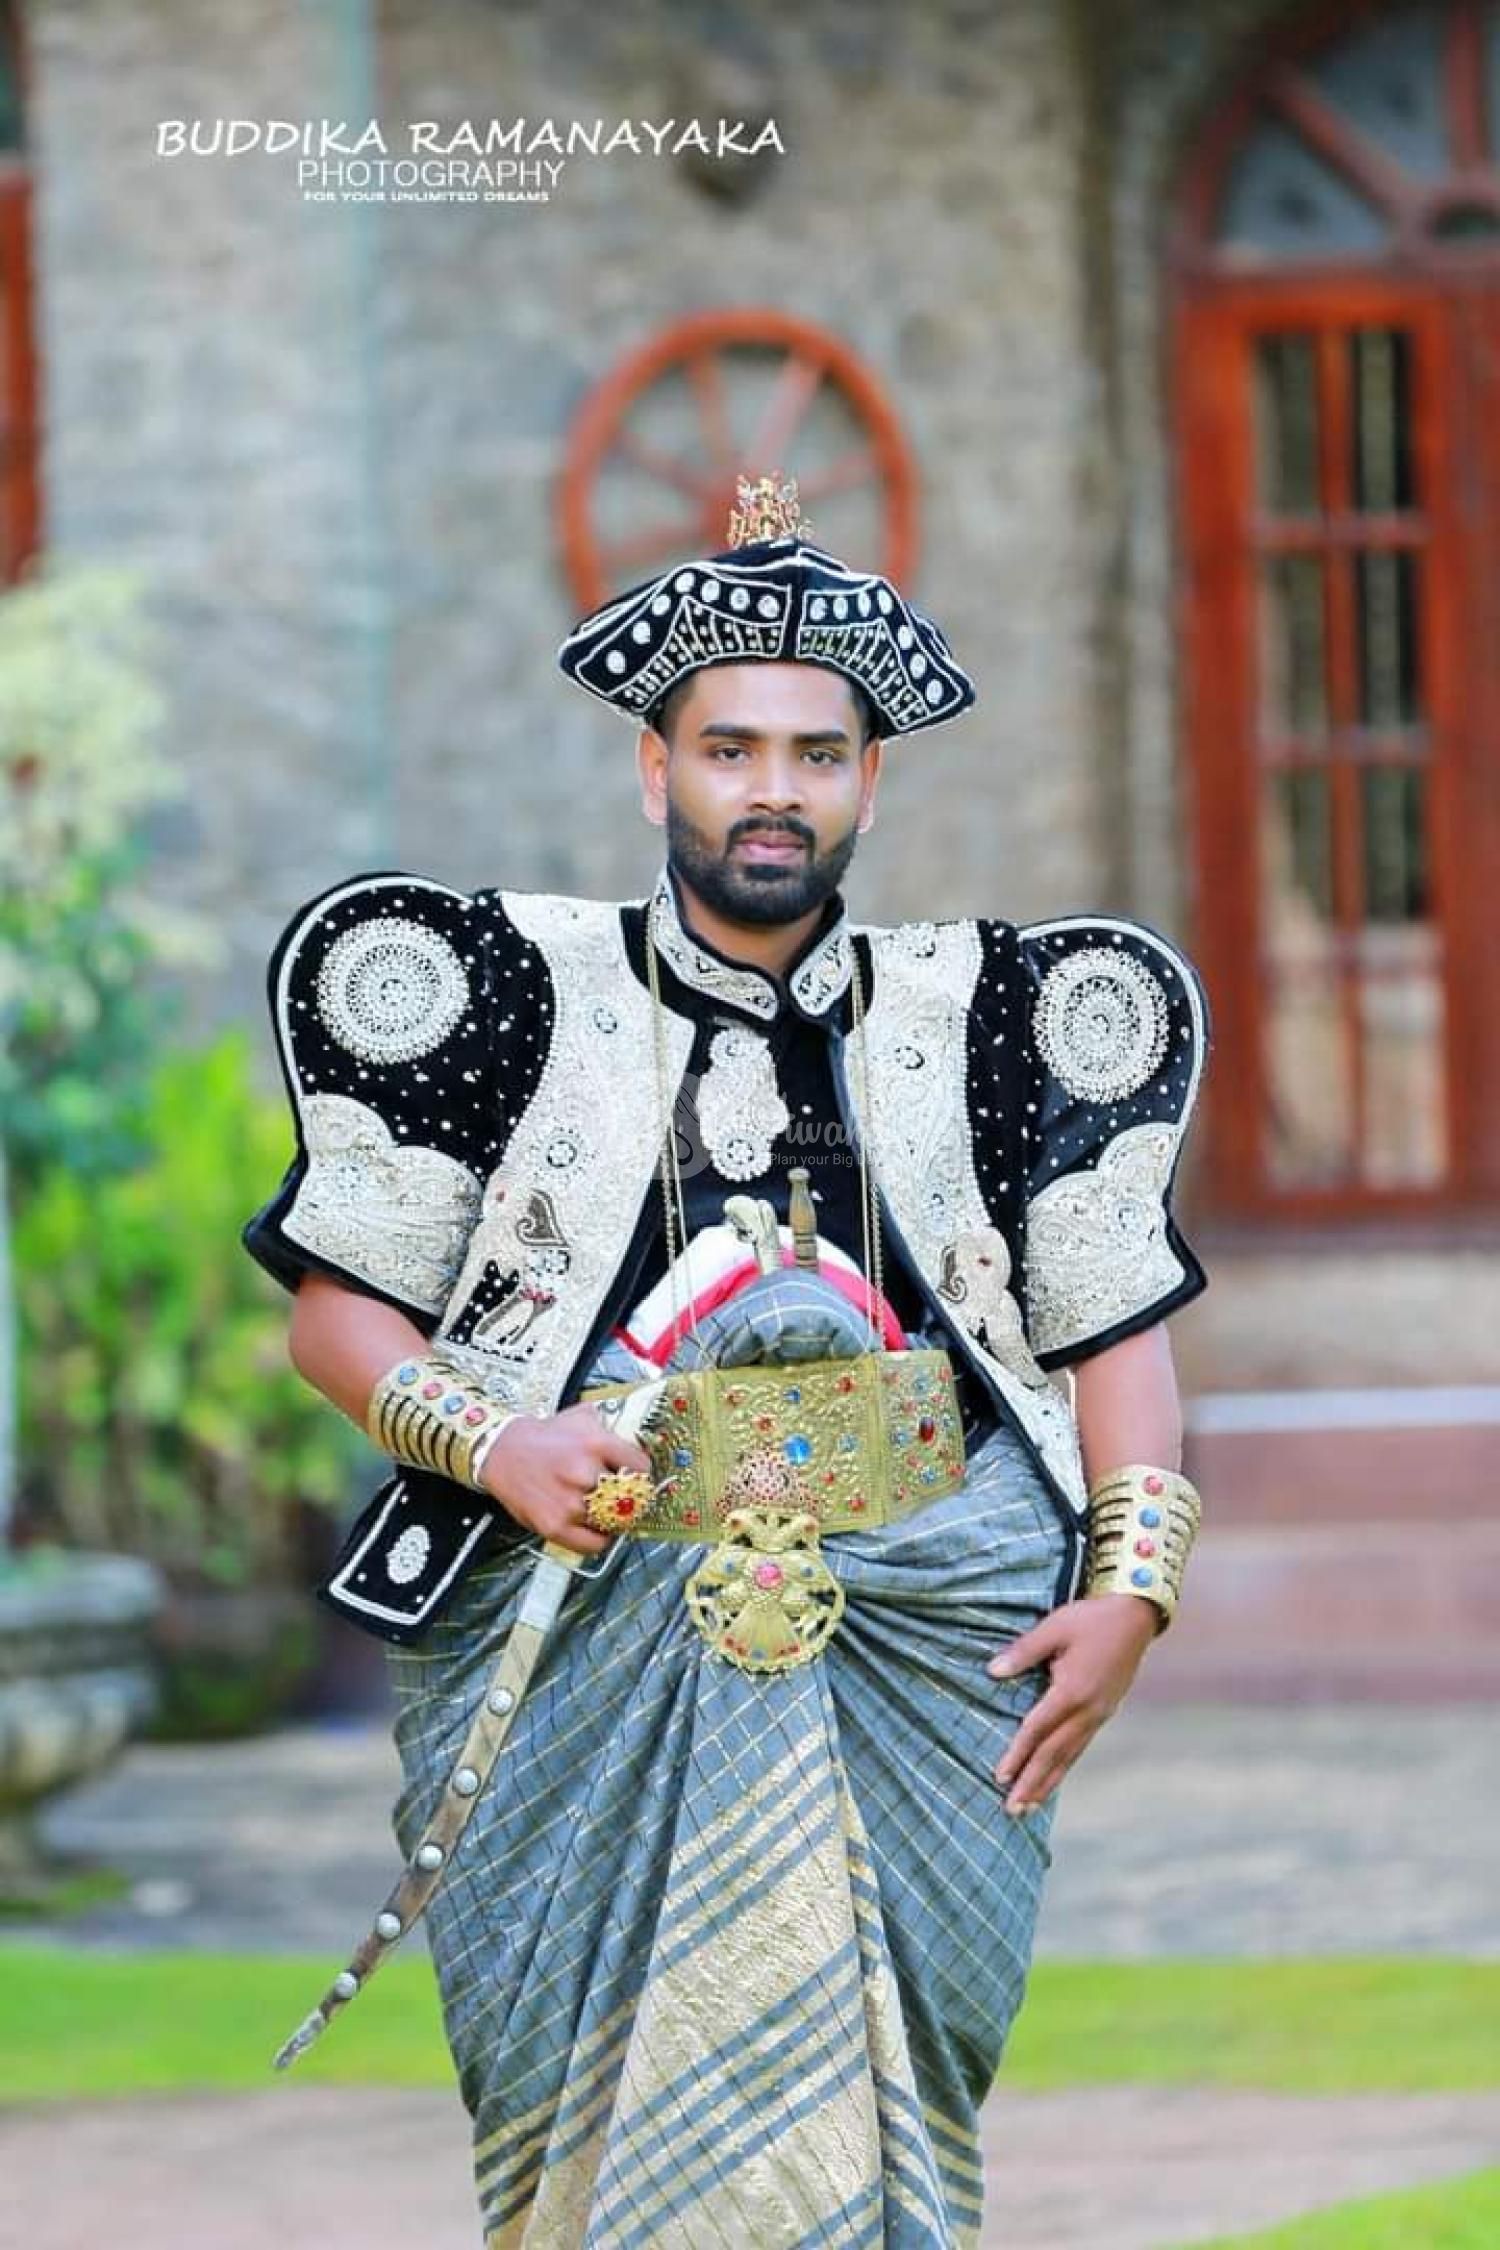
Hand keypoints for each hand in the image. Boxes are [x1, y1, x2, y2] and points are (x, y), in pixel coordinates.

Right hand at [478, 1403, 652, 1555]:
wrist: (501, 1451)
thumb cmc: (542, 1437)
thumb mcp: (580, 1416)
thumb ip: (610, 1425)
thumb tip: (636, 1434)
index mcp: (596, 1443)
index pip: (640, 1467)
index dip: (640, 1473)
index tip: (636, 1477)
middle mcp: (584, 1473)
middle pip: (628, 1497)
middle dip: (626, 1497)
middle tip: (622, 1496)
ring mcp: (570, 1502)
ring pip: (612, 1521)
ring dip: (611, 1518)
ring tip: (603, 1510)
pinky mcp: (555, 1526)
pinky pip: (593, 1544)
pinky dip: (599, 1539)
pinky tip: (595, 1528)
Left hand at [987, 1594, 1157, 1813]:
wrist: (1135, 1617)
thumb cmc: (1091, 1619)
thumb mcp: (1054, 1628)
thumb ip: (1023, 1652)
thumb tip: (993, 1671)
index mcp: (1072, 1691)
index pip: (1038, 1730)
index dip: (1018, 1754)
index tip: (1000, 1776)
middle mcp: (1088, 1710)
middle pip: (1054, 1753)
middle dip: (1032, 1782)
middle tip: (1012, 1810)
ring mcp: (1099, 1714)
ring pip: (1069, 1756)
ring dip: (1048, 1782)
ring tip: (1029, 1807)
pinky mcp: (1104, 1713)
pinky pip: (1080, 1746)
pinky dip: (1065, 1766)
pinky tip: (1054, 1778)